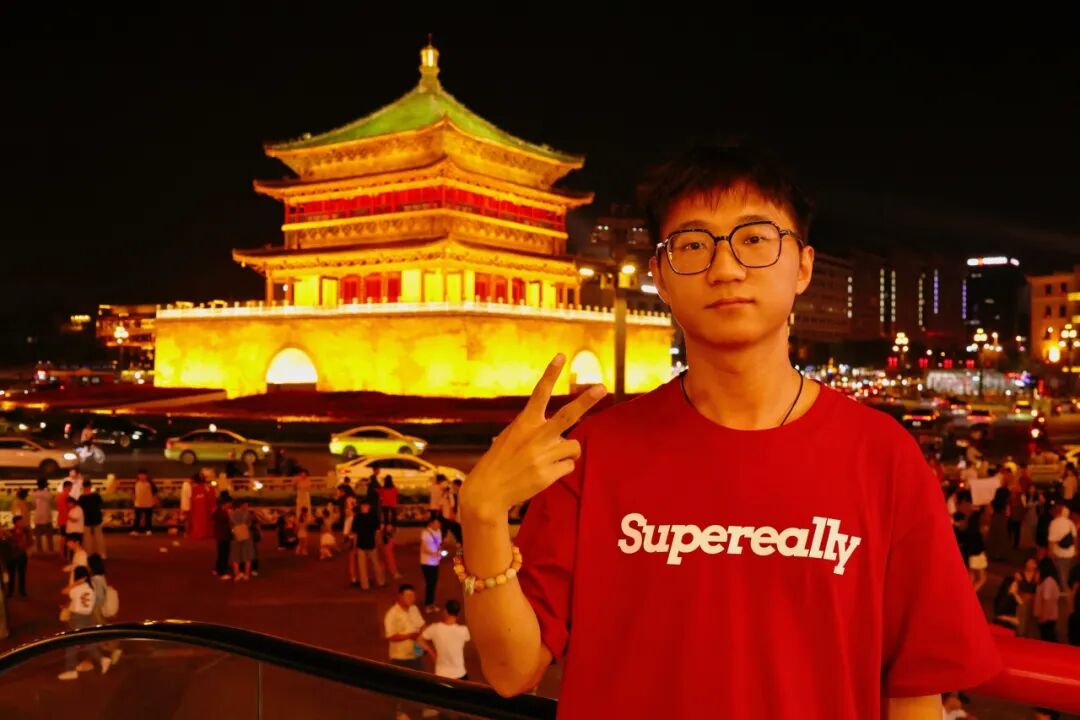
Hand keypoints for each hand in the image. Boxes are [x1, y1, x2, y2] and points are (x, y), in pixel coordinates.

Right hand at [460, 353, 605, 518]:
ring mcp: (543, 455)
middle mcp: (535, 436)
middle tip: (602, 388)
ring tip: (547, 459)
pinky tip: (543, 473)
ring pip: (574, 446)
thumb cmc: (501, 460)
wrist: (488, 492)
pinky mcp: (548, 474)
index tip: (561, 356)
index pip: (540, 393)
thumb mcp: (511, 437)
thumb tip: (564, 438)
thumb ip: (536, 431)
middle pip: (568, 415)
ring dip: (566, 452)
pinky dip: (560, 468)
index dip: (551, 373)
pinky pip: (568, 466)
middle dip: (586, 400)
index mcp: (524, 422)